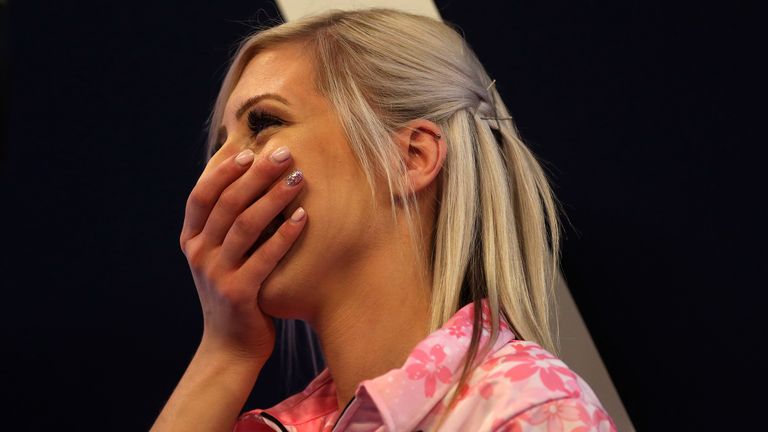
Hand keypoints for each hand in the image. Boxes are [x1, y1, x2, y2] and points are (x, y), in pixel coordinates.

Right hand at [179, 146, 305, 361]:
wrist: (230, 347)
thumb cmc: (234, 290)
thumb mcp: (221, 255)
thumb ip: (227, 222)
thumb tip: (248, 174)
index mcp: (192, 239)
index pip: (201, 194)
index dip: (224, 169)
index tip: (250, 149)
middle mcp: (198, 254)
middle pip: (226, 203)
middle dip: (255, 174)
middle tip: (283, 153)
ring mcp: (216, 274)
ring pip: (244, 225)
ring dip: (273, 198)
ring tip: (298, 177)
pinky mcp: (238, 293)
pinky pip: (264, 257)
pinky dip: (285, 235)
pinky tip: (304, 217)